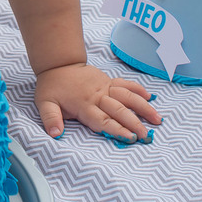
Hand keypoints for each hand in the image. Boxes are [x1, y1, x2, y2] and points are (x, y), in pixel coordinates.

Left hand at [34, 63, 161, 142]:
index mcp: (84, 105)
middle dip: (134, 123)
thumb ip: (50, 119)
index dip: (117, 129)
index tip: (130, 138)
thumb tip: (55, 134)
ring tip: (157, 118)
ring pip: (128, 96)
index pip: (103, 120)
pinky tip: (150, 97)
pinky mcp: (108, 81)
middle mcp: (98, 96)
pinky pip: (126, 84)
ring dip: (143, 107)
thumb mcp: (44, 103)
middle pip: (120, 110)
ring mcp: (105, 87)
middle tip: (147, 135)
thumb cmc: (52, 86)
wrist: (58, 63)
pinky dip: (138, 89)